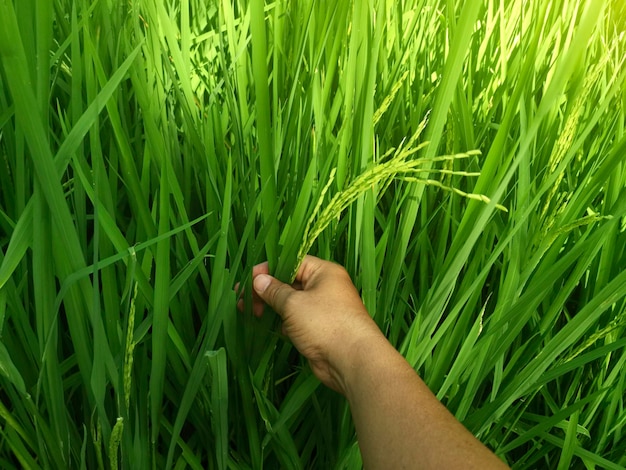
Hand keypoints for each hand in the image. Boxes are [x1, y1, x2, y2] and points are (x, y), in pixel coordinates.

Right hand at [237, 255, 384, 393]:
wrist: (351, 360)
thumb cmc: (325, 323)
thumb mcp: (293, 303)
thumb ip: (274, 291)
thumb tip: (258, 280)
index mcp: (323, 272)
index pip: (292, 262)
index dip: (269, 269)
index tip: (248, 279)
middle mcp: (324, 287)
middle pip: (290, 282)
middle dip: (266, 290)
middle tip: (243, 300)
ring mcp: (322, 310)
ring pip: (291, 303)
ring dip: (271, 307)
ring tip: (248, 312)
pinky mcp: (317, 329)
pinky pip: (295, 320)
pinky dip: (281, 322)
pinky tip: (264, 325)